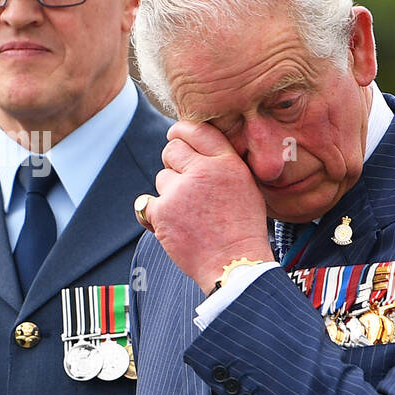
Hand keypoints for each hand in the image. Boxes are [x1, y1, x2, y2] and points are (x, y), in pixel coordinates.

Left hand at [138, 121, 272, 293]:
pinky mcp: (162, 212)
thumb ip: (224, 165)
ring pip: (162, 178)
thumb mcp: (247, 188)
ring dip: (170, 192)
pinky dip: (156, 214)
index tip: (176, 136)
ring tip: (191, 215)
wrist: (235, 265)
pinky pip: (147, 202)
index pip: (197, 129)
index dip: (182, 131)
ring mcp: (180, 191)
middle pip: (172, 149)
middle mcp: (204, 171)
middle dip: (174, 163)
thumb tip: (197, 150)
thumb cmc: (243, 230)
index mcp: (228, 163)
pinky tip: (174, 224)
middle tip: (185, 183)